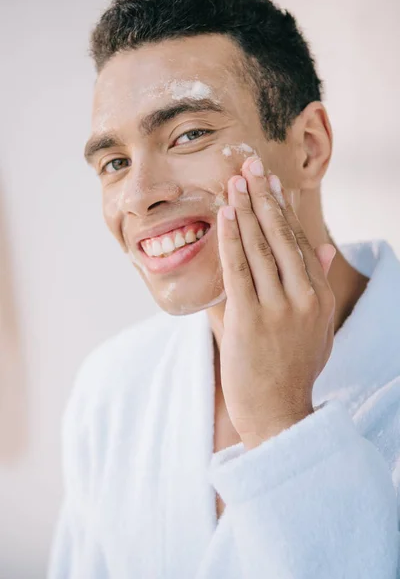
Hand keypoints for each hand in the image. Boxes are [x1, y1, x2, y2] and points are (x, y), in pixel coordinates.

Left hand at [217, 156, 336, 448]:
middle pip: (281, 237)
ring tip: (235, 181)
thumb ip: (319, 282)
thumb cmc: (293, 368)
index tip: (271, 183)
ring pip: (260, 247)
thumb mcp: (318, 326)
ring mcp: (278, 307)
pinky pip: (239, 269)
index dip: (283, 210)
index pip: (299, 242)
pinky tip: (226, 214)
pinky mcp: (250, 318)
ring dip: (246, 210)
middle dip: (264, 197)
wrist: (278, 412)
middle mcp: (303, 297)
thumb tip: (328, 246)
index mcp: (319, 296)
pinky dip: (232, 238)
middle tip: (251, 166)